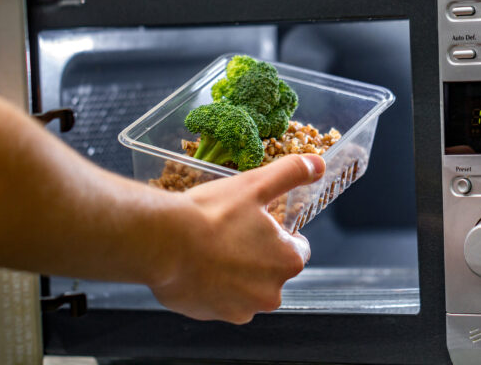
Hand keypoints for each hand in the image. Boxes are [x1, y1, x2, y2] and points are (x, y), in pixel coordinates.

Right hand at [151, 154, 324, 323]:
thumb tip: (316, 164)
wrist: (163, 243)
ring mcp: (242, 308)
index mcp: (288, 261)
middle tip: (230, 233)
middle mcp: (271, 293)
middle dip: (256, 255)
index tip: (258, 224)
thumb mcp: (255, 185)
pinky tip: (196, 266)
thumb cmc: (210, 215)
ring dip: (234, 273)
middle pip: (271, 271)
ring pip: (245, 287)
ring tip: (210, 249)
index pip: (297, 249)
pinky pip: (219, 300)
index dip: (279, 234)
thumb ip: (290, 173)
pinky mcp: (214, 315)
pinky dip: (212, 287)